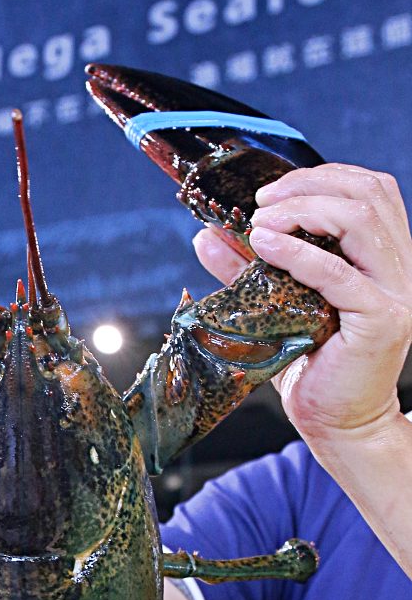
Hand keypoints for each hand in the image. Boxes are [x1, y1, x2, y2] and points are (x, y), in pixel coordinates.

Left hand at [192, 163, 411, 449]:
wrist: (339, 423)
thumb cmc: (311, 366)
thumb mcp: (276, 305)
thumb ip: (249, 268)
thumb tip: (207, 236)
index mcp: (384, 256)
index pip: (369, 189)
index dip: (321, 176)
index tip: (270, 193)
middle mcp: (398, 267)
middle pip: (367, 193)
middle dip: (308, 186)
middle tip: (260, 203)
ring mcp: (394, 292)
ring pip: (360, 220)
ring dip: (303, 209)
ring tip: (259, 222)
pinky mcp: (380, 320)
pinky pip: (337, 273)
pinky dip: (297, 252)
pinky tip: (263, 245)